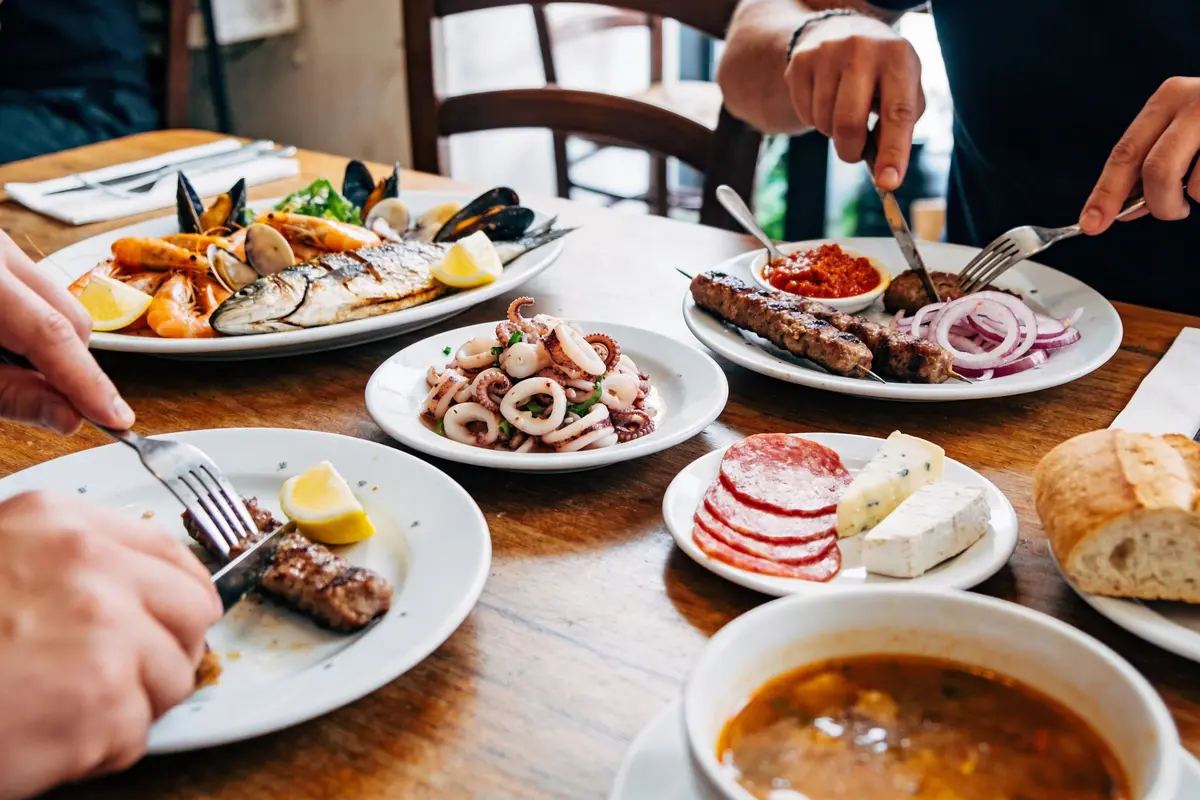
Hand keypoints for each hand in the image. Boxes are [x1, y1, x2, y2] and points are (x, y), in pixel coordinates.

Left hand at [0, 231, 133, 433]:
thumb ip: (13, 396)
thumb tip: (71, 418)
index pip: (55, 334)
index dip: (89, 382)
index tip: (116, 419)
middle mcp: (2, 255)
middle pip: (72, 320)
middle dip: (70, 368)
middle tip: (54, 406)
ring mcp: (6, 251)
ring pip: (63, 308)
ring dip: (53, 348)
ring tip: (10, 366)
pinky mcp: (8, 258)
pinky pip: (44, 297)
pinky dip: (36, 329)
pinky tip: (8, 344)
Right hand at [0, 493, 220, 798]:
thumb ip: (69, 565)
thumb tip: (137, 594)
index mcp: (64, 526)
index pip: (173, 556)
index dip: (176, 600)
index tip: (166, 625)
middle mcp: (93, 568)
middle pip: (194, 612)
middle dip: (165, 651)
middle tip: (115, 679)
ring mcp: (104, 632)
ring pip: (173, 677)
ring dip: (128, 707)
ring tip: (59, 710)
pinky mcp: (100, 700)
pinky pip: (135, 734)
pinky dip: (96, 751)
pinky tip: (44, 740)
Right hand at [784, 13, 923, 190]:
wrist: (843, 30)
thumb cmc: (882, 73)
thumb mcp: (904, 88)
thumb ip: (900, 126)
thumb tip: (885, 171)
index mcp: (898, 56)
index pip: (897, 113)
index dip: (894, 152)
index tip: (888, 183)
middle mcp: (862, 49)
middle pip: (848, 123)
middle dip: (850, 151)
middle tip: (855, 152)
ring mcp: (827, 52)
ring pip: (823, 122)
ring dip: (832, 132)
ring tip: (843, 111)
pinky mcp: (801, 61)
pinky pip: (804, 114)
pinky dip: (815, 119)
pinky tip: (826, 100)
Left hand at [1081, 77, 1199, 233]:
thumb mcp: (1184, 131)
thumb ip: (1152, 163)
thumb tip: (1123, 209)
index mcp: (1169, 98)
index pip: (1125, 153)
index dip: (1106, 194)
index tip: (1091, 224)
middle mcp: (1197, 100)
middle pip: (1157, 170)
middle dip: (1158, 205)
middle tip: (1171, 212)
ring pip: (1196, 186)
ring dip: (1198, 199)